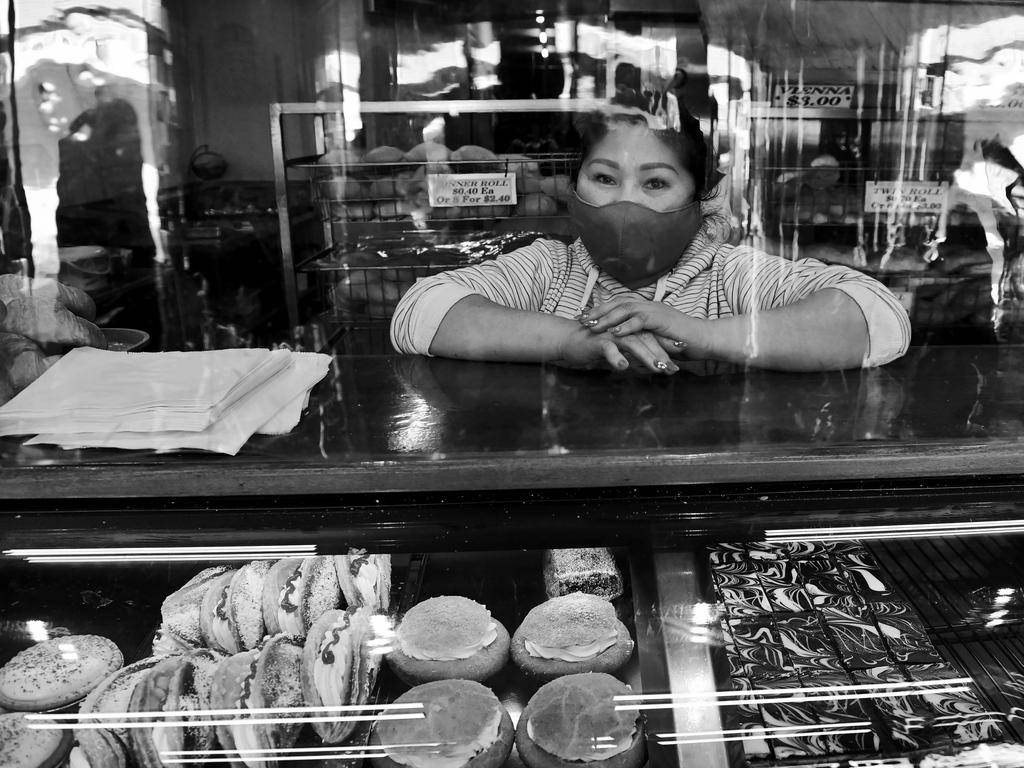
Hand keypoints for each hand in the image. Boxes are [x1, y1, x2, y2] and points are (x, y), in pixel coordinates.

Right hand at [555, 323, 679, 373]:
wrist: (567, 339)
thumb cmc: (593, 345)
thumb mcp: (618, 349)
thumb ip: (634, 353)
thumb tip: (651, 363)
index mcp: (629, 329)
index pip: (653, 336)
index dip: (668, 344)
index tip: (684, 353)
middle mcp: (623, 329)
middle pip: (647, 340)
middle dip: (663, 354)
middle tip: (674, 368)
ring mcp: (611, 334)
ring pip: (633, 344)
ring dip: (647, 356)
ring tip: (658, 369)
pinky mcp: (597, 341)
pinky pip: (609, 349)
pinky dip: (616, 357)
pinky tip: (624, 367)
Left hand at [577, 296, 707, 356]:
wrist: (705, 339)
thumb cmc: (683, 342)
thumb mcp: (656, 339)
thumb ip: (641, 338)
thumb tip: (627, 346)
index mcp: (646, 308)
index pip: (619, 304)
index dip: (601, 309)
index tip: (584, 316)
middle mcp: (649, 305)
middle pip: (618, 303)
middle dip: (598, 311)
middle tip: (580, 319)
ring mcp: (656, 311)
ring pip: (626, 310)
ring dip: (607, 318)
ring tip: (591, 326)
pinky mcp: (662, 320)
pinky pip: (641, 321)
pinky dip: (626, 326)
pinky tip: (613, 332)